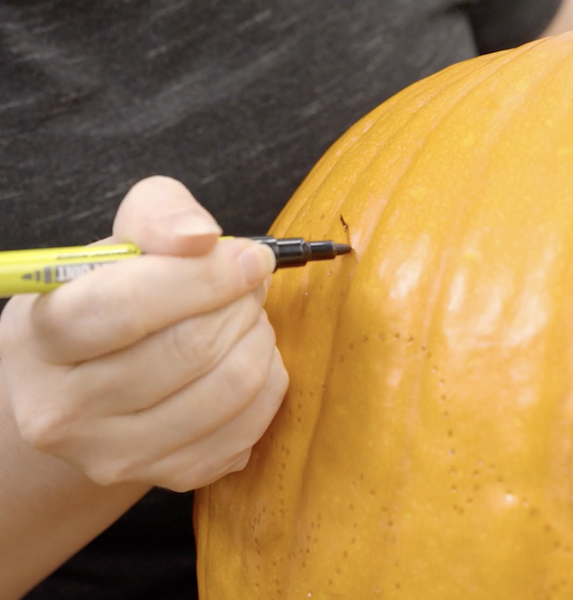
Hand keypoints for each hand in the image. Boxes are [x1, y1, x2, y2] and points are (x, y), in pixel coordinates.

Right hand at [0, 176, 287, 491]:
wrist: (98, 384)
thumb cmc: (113, 302)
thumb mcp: (121, 243)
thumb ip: (157, 216)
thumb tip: (200, 237)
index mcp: (42, 338)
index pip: (127, 307)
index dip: (207, 276)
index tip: (251, 258)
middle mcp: (66, 411)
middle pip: (190, 349)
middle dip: (242, 303)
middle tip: (249, 285)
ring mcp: (118, 455)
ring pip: (231, 388)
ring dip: (260, 338)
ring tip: (248, 318)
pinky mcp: (170, 475)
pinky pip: (251, 425)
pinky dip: (268, 380)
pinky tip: (248, 357)